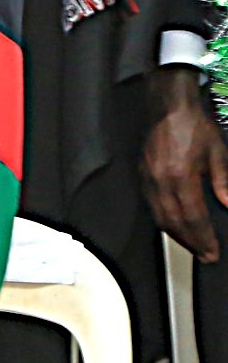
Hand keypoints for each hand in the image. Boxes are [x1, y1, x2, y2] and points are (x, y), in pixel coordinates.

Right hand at [144, 66, 227, 261]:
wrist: (169, 106)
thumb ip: (223, 182)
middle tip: (204, 256)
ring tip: (191, 246)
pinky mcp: (143, 173)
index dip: (204, 238)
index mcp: (181, 176)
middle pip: (174, 222)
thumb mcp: (218, 153)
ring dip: (175, 235)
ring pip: (159, 216)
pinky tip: (174, 225)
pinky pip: (151, 205)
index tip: (213, 252)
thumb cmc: (195, 126)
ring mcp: (148, 178)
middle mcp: (161, 181)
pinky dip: (163, 219)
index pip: (194, 217)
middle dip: (190, 242)